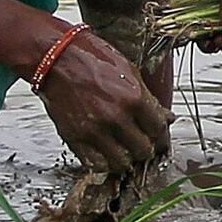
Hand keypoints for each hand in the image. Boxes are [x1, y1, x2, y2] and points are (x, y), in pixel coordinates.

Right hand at [29, 25, 172, 182]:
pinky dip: (103, 162)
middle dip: (145, 149)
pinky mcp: (75, 138)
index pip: (158, 130)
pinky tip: (105, 154)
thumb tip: (167, 118)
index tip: (159, 139)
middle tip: (141, 144)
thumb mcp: (129, 70)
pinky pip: (95, 164)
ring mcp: (94, 130)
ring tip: (124, 151)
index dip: (161, 137)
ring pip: (121, 163)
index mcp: (134, 97)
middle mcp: (116, 117)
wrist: (55, 58)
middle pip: (143, 150)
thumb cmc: (91, 58)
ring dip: (125, 159)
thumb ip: (149, 98)